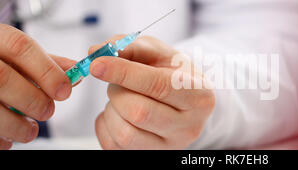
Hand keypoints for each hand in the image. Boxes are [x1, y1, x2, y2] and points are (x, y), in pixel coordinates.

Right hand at [0, 24, 74, 148]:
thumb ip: (46, 62)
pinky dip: (0, 137)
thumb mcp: (17, 55)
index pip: (21, 47)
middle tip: (47, 111)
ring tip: (30, 130)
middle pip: (3, 78)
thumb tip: (75, 70)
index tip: (64, 91)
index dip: (46, 71)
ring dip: (16, 125)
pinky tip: (8, 137)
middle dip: (33, 99)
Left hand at [89, 35, 214, 148]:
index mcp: (199, 96)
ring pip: (125, 133)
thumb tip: (97, 52)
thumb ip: (131, 47)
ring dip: (111, 110)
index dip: (125, 73)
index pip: (159, 86)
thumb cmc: (172, 73)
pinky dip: (106, 125)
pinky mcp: (150, 156)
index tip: (98, 64)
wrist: (182, 98)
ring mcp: (170, 146)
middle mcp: (190, 126)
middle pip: (140, 112)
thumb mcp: (160, 52)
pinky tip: (118, 113)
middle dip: (117, 92)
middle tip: (117, 82)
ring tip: (121, 97)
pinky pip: (114, 146)